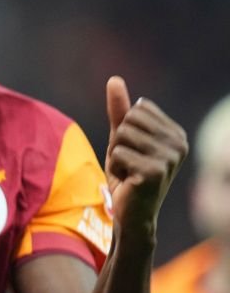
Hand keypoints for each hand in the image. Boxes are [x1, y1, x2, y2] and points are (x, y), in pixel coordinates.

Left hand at [103, 76, 187, 234]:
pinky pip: (118, 154)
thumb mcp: (122, 138)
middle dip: (119, 141)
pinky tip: (127, 181)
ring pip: (122, 136)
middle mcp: (179, 144)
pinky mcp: (154, 172)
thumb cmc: (127, 174)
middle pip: (129, 121)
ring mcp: (169, 158)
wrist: (130, 212)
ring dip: (116, 155)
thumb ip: (119, 110)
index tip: (134, 151)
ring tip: (128, 171)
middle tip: (128, 163)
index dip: (126, 129)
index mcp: (176, 133)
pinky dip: (115, 168)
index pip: (138, 109)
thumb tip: (114, 79)